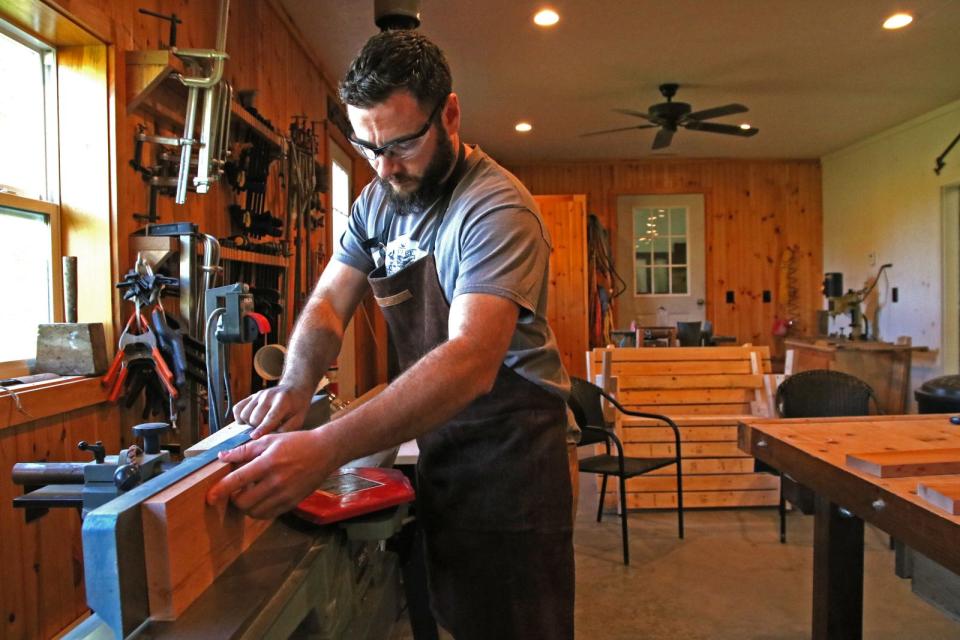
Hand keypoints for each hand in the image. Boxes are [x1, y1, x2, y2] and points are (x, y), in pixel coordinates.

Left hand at [205, 429, 337, 518]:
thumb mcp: (269, 440)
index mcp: (268, 463)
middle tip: (238, 490)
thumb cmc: (296, 442)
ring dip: (247, 506)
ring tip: (251, 494)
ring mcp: (285, 494)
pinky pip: (268, 515)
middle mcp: (275, 481)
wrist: (324, 451)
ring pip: (254, 512)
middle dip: (235, 498)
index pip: (237, 480)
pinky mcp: (292, 502)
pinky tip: (262, 499)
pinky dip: (259, 510)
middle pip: (243, 502)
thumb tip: (222, 457)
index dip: (221, 490)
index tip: (210, 497)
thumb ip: (244, 450)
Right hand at [233, 383, 312, 437]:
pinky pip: (237, 408)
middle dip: (258, 428)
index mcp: (283, 401)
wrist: (294, 389)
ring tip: (260, 424)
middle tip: (266, 430)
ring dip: (249, 423)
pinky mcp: (251, 395)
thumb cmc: (297, 407)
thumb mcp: (298, 419)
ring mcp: (258, 395)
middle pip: (254, 418)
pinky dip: (240, 417)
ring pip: (245, 414)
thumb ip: (286, 429)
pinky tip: (250, 420)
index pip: (270, 417)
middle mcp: (268, 396)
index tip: (254, 437)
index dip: (262, 428)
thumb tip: (270, 437)